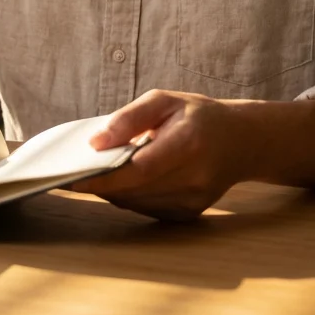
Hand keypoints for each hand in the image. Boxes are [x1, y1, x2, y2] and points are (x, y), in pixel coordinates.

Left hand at [70, 90, 258, 220]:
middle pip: (134, 189)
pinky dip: (130, 196)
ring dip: (113, 190)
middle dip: (101, 183)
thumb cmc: (198, 115)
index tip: (72, 178)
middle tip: (74, 172)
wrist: (242, 142)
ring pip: (136, 203)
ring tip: (99, 172)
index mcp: (189, 143)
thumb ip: (129, 117)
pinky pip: (146, 209)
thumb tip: (96, 143)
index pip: (139, 169)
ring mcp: (194, 200)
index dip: (103, 177)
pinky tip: (125, 180)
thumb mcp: (164, 100)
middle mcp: (195, 177)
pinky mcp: (190, 213)